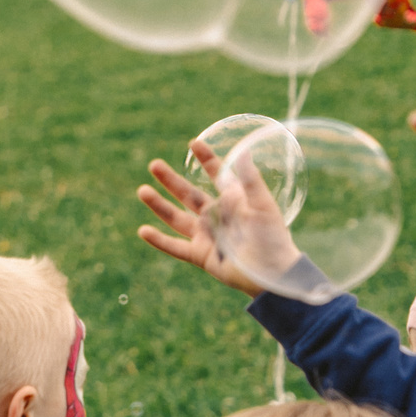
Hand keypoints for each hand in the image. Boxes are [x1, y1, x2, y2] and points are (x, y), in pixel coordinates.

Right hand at [134, 143, 267, 297]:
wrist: (272, 273)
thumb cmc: (273, 238)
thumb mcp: (263, 205)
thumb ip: (251, 180)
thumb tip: (244, 150)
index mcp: (233, 201)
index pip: (216, 175)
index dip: (206, 159)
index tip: (193, 143)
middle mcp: (216, 216)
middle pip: (188, 194)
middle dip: (170, 180)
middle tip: (154, 165)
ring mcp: (206, 235)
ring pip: (176, 218)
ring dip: (159, 205)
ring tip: (142, 190)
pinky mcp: (200, 255)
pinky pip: (175, 246)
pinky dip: (159, 240)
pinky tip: (143, 231)